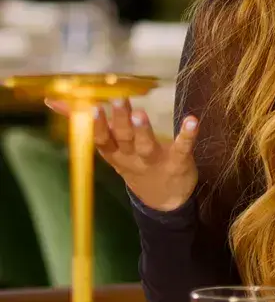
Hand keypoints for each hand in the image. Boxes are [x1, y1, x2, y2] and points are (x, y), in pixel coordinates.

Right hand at [45, 98, 198, 211]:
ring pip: (146, 146)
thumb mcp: (111, 149)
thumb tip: (56, 101)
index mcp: (116, 153)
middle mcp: (132, 157)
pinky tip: (192, 120)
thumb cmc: (135, 164)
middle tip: (119, 100)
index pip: (101, 140)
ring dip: (143, 130)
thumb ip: (92, 125)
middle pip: (123, 138)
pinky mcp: (179, 161)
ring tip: (140, 114)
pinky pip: (183, 147)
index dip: (96, 126)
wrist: (165, 200)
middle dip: (120, 120)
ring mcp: (155, 160)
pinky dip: (187, 135)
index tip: (91, 106)